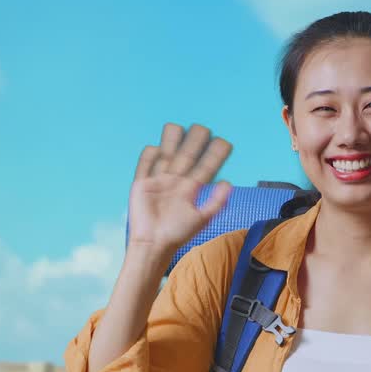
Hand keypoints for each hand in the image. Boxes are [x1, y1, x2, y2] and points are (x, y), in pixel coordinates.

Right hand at [127, 123, 232, 252]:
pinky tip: (155, 148)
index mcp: (191, 188)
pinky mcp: (141, 184)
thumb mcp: (202, 219)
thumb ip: (216, 202)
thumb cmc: (178, 234)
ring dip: (170, 140)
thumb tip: (229, 183)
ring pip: (166, 154)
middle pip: (186, 154)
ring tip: (176, 127)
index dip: (215, 154)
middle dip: (194, 141)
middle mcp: (176, 181)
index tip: (224, 142)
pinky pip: (144, 165)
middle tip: (202, 128)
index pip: (206, 166)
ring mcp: (159, 181)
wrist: (153, 244)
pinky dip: (149, 155)